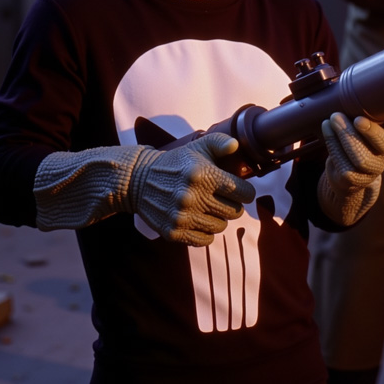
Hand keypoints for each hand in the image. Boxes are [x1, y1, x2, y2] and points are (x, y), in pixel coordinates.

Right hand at [129, 134, 256, 246]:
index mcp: (203, 175)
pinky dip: (206, 232)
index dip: (245, 191)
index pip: (243, 193)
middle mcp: (193, 197)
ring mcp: (182, 217)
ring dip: (218, 218)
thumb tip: (235, 145)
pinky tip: (199, 219)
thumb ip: (219, 143)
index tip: (239, 190)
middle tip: (222, 198)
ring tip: (208, 207)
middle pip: (234, 212)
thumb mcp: (197, 147)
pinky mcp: (174, 232)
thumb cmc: (175, 163)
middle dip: (232, 204)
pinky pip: (205, 240)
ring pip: (220, 226)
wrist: (138, 180)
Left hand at [322, 112, 383, 190]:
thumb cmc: (355, 134)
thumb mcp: (363, 118)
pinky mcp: (354, 178)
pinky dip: (333, 144)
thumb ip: (364, 105)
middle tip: (357, 119)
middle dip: (371, 132)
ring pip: (362, 158)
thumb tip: (355, 86)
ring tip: (334, 119)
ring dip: (346, 136)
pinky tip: (327, 129)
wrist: (346, 169)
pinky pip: (343, 163)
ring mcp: (372, 168)